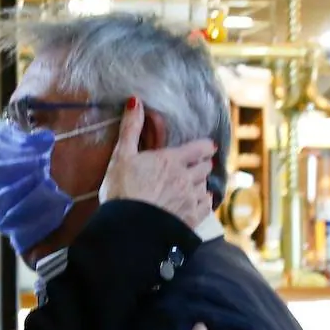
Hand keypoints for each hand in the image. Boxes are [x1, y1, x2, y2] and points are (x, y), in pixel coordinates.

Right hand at [102, 96, 215, 227]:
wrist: (128, 228)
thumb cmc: (122, 190)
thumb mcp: (122, 155)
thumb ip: (131, 128)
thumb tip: (135, 101)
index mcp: (172, 160)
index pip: (201, 148)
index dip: (205, 147)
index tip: (205, 148)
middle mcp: (187, 179)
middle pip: (206, 167)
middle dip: (202, 165)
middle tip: (196, 166)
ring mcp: (191, 200)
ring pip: (206, 187)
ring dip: (201, 185)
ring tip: (192, 186)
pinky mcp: (192, 220)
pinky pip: (207, 207)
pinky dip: (204, 203)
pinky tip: (196, 204)